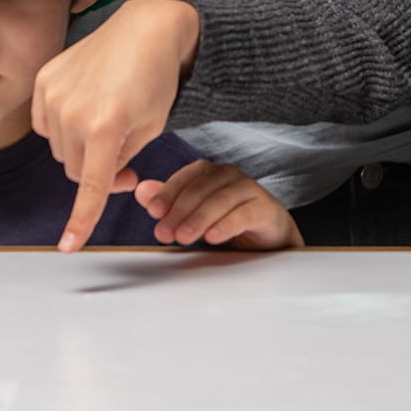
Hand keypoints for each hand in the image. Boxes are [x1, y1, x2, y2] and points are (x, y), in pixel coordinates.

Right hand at [32, 0, 200, 251]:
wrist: (146, 28)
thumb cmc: (156, 78)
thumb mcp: (150, 129)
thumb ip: (120, 159)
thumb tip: (98, 176)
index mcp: (105, 126)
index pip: (90, 186)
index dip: (80, 220)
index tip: (68, 246)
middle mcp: (73, 111)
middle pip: (75, 169)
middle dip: (98, 171)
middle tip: (127, 162)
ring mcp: (54, 93)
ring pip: (59, 148)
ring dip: (80, 148)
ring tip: (110, 124)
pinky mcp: (45, 79)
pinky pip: (46, 123)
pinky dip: (63, 125)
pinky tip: (88, 108)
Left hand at [135, 160, 302, 249]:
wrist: (268, 236)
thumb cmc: (227, 222)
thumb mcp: (194, 215)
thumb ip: (169, 202)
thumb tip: (141, 190)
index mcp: (207, 173)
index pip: (183, 178)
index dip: (167, 194)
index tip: (153, 212)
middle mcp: (227, 175)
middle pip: (199, 190)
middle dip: (178, 212)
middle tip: (164, 233)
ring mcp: (248, 189)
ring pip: (219, 200)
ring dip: (198, 219)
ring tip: (183, 238)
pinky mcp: (265, 207)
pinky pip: (244, 214)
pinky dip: (227, 224)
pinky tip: (214, 236)